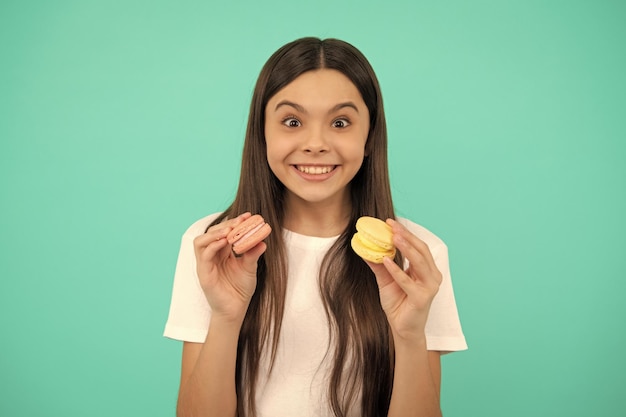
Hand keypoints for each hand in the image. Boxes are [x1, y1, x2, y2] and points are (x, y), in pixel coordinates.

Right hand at [193, 212, 268, 322]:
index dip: (235, 222)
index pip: (225, 231)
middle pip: (213, 233)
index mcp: (222, 252)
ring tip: (230, 231)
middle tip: (241, 221)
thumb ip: (252, 254)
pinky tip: (225, 242)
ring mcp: (205, 264)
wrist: (235, 310)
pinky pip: (203, 255)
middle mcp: (212, 255)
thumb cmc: (240, 289)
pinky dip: (213, 246)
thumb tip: (262, 241)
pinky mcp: (203, 273)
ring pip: (202, 241)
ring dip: (215, 233)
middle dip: (227, 225)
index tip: (248, 216)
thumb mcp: (250, 268)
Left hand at [367, 219, 441, 343]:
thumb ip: (379, 265)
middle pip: (421, 250)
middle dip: (406, 236)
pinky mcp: (422, 298)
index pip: (418, 246)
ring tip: (393, 237)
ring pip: (419, 262)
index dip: (406, 233)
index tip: (390, 223)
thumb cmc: (398, 305)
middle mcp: (432, 276)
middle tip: (392, 226)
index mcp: (426, 270)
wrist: (403, 330)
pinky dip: (397, 270)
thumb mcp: (386, 281)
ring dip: (406, 248)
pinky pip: (408, 281)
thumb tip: (365, 249)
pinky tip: (386, 260)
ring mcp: (429, 287)